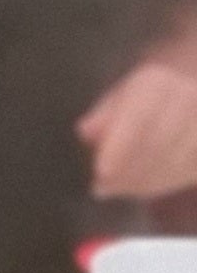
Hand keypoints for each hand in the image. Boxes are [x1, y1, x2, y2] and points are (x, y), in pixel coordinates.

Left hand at [83, 56, 196, 200]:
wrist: (185, 94)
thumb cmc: (139, 101)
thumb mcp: (115, 101)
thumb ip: (102, 117)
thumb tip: (86, 132)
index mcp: (157, 83)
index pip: (138, 119)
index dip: (119, 148)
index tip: (100, 173)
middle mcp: (188, 97)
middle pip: (159, 144)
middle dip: (129, 171)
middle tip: (102, 188)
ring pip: (177, 162)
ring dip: (144, 182)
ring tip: (115, 189)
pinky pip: (189, 171)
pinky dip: (163, 184)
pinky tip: (139, 189)